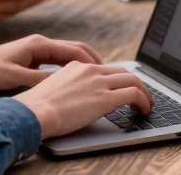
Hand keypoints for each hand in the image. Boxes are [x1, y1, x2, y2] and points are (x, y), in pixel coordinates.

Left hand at [0, 34, 102, 89]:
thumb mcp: (15, 78)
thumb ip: (40, 79)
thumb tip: (62, 83)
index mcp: (39, 44)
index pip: (72, 50)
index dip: (89, 61)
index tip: (102, 71)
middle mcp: (41, 43)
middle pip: (74, 47)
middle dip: (92, 58)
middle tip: (107, 71)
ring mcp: (37, 48)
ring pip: (68, 52)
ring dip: (83, 61)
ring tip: (96, 74)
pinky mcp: (34, 56)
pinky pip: (59, 58)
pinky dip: (71, 65)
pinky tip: (76, 75)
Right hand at [14, 62, 152, 139]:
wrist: (33, 113)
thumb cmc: (35, 108)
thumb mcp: (50, 88)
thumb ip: (65, 87)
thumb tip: (71, 98)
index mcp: (76, 66)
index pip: (104, 68)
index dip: (117, 78)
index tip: (122, 86)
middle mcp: (90, 70)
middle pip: (123, 72)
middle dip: (134, 83)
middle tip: (140, 94)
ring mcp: (99, 83)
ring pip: (133, 80)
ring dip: (143, 92)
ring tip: (147, 103)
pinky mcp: (106, 98)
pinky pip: (134, 94)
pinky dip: (144, 101)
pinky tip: (144, 109)